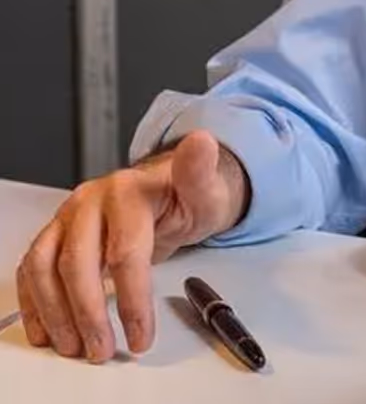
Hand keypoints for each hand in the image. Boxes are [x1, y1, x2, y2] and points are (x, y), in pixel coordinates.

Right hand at [15, 130, 247, 362]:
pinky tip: (48, 330)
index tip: (141, 336)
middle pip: (77, 263)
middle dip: (88, 314)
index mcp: (128, 189)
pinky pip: (32, 269)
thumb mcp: (205, 190)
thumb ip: (200, 173)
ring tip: (75, 347)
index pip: (125, 251)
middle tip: (102, 350)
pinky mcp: (55, 233)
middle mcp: (90, 200)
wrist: (169, 190)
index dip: (132, 299)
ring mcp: (68, 216)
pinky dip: (34, 303)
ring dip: (56, 313)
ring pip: (44, 268)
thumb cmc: (188, 197)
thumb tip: (202, 142)